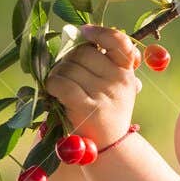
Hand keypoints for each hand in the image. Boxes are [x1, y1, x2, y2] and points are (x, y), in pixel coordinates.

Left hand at [44, 24, 142, 145]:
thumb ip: (107, 63)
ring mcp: (104, 95)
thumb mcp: (117, 87)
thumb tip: (82, 36)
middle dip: (68, 59)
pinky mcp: (87, 109)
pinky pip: (63, 84)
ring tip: (59, 85)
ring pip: (69, 68)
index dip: (99, 32)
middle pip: (83, 52)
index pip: (118, 41)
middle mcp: (119, 80)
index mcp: (127, 71)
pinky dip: (52, 84)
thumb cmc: (107, 111)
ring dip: (57, 73)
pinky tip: (52, 90)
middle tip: (64, 72)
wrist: (109, 148)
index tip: (84, 32)